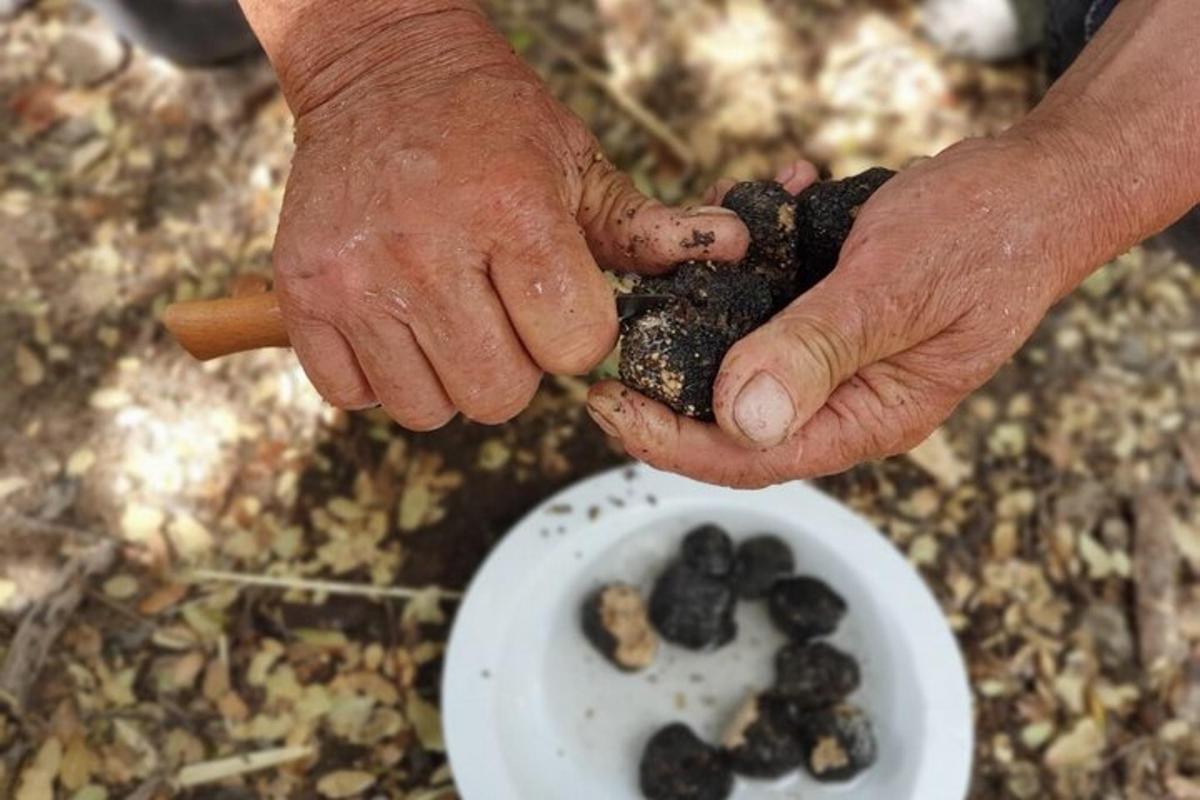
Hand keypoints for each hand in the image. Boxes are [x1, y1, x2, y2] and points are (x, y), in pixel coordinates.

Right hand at [264, 5, 747, 427]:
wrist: (379, 70)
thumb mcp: (577, 161)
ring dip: (449, 378)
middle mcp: (428, 250)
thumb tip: (734, 251)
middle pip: (500, 395)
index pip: (574, 347)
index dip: (576, 335)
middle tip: (499, 312)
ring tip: (448, 317)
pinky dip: (381, 376)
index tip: (556, 301)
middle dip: (515, 366)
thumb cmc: (491, 121)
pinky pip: (355, 397)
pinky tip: (397, 323)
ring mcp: (357, 278)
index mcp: (512, 213)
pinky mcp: (304, 295)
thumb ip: (646, 227)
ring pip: (429, 408)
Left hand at [587, 138, 1072, 486]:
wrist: (1038, 186)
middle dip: (671, 374)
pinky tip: (766, 199)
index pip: (753, 455)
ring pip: (746, 349)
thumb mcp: (897, 290)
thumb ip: (820, 351)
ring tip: (687, 248)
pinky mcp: (832, 309)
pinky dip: (755, 255)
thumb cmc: (989, 237)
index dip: (672, 440)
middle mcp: (848, 396)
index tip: (608, 407)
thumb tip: (741, 417)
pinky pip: (772, 298)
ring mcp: (839, 354)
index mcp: (870, 416)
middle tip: (613, 337)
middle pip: (734, 412)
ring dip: (712, 298)